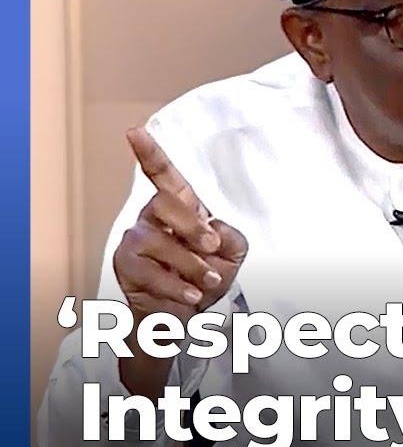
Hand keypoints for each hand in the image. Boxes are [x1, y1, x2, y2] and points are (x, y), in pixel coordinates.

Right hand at [114, 127, 248, 323]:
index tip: (134, 131)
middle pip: (165, 203)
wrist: (184, 315)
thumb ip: (232, 235)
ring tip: (207, 281)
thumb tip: (213, 230)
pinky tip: (192, 295)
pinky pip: (149, 271)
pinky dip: (176, 286)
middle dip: (192, 227)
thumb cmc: (207, 275)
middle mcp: (153, 217)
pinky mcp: (126, 265)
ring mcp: (136, 239)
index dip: (150, 152)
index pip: (164, 174)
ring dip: (189, 265)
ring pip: (158, 242)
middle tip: (212, 248)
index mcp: (181, 206)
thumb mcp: (233, 253)